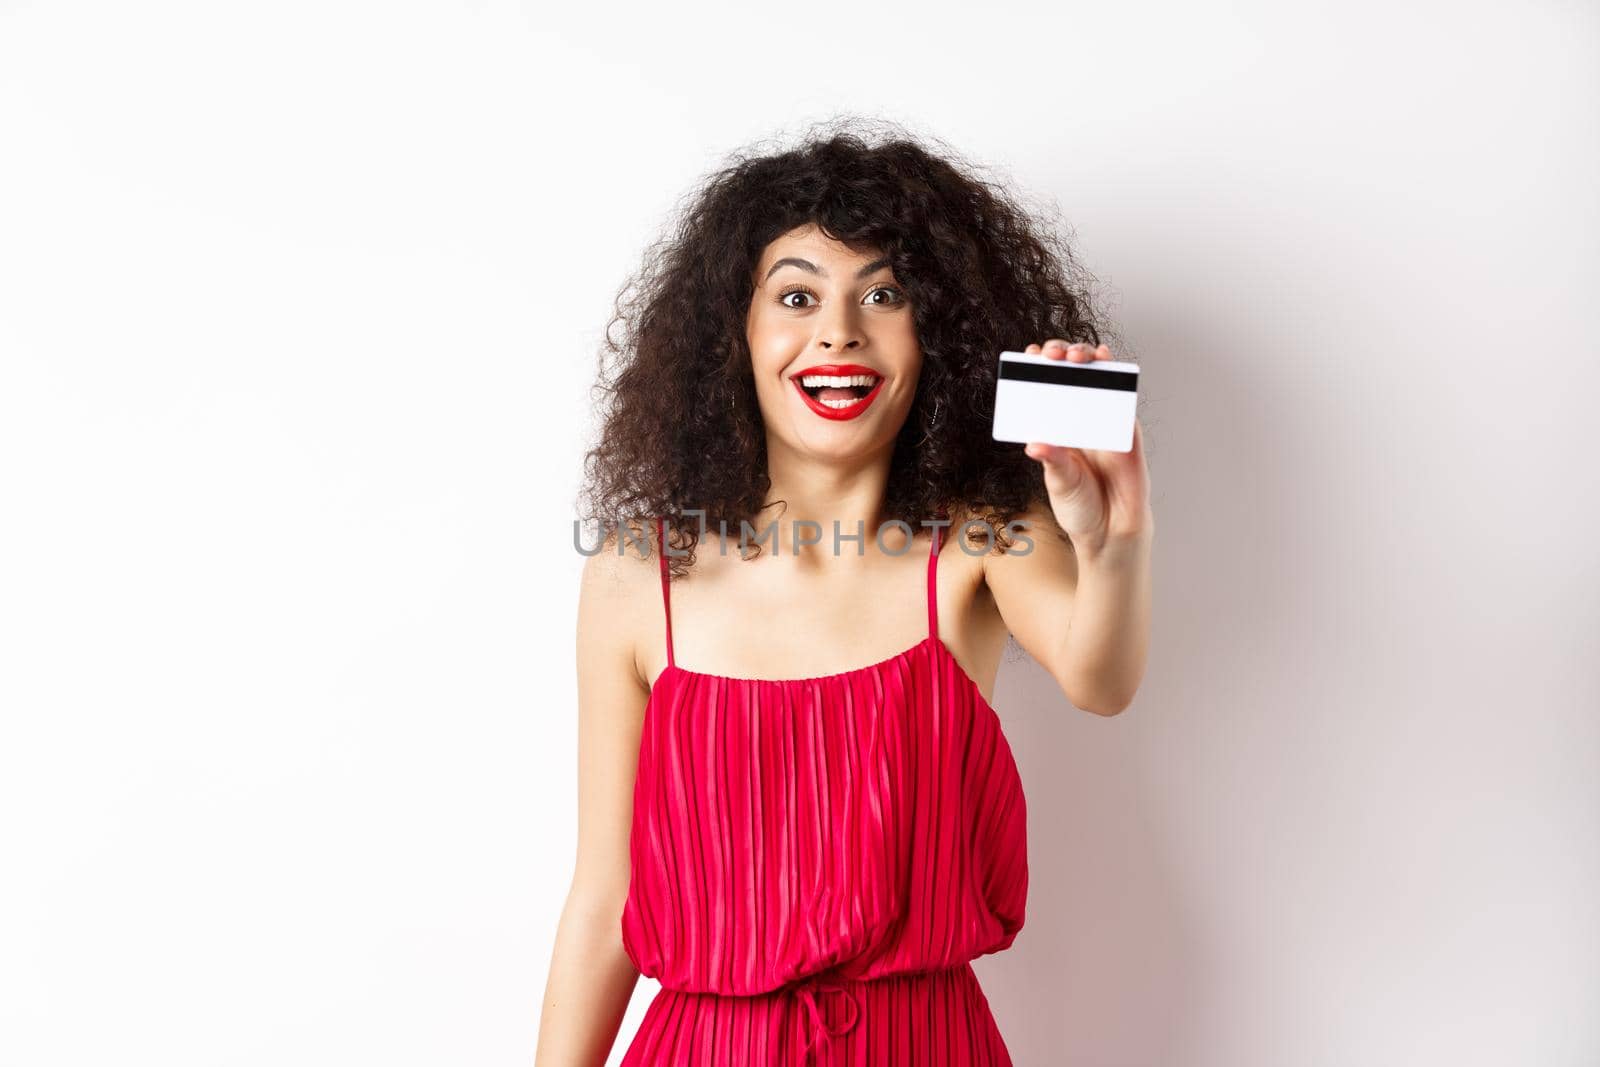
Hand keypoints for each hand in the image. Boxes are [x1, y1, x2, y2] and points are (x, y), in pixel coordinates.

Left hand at [1020, 340, 1152, 554]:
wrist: (1112, 530)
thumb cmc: (1080, 506)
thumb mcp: (1060, 483)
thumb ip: (1053, 462)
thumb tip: (1034, 444)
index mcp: (1055, 430)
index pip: (1043, 390)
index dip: (1037, 369)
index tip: (1028, 356)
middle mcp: (1078, 420)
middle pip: (1070, 376)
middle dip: (1061, 356)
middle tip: (1052, 356)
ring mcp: (1103, 420)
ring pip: (1097, 378)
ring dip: (1088, 357)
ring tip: (1076, 356)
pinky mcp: (1126, 427)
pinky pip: (1122, 396)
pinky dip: (1116, 375)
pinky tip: (1106, 361)